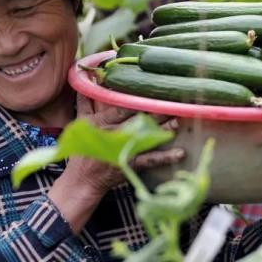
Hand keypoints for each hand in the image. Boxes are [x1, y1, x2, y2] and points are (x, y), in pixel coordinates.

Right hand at [48, 93, 183, 233]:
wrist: (82, 179)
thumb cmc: (83, 150)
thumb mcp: (81, 123)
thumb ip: (85, 102)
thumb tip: (86, 82)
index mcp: (102, 122)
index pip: (122, 108)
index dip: (137, 99)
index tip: (152, 91)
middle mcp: (114, 134)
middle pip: (138, 120)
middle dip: (156, 112)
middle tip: (173, 103)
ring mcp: (124, 150)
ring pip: (147, 137)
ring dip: (164, 130)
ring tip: (178, 122)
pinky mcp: (131, 164)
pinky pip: (152, 160)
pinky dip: (166, 157)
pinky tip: (180, 153)